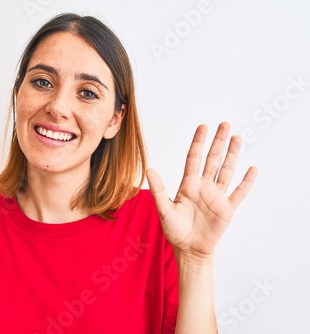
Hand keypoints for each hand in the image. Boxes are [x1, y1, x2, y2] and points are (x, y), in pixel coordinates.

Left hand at [147, 122, 256, 259]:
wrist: (189, 249)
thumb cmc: (175, 230)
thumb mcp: (164, 209)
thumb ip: (159, 189)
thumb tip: (149, 169)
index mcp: (188, 184)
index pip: (194, 158)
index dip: (199, 142)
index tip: (203, 127)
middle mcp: (204, 186)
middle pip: (213, 159)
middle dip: (219, 142)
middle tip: (225, 124)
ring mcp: (217, 196)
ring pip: (227, 171)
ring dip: (233, 155)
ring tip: (238, 138)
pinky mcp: (227, 209)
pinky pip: (239, 193)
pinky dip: (246, 181)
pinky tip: (251, 169)